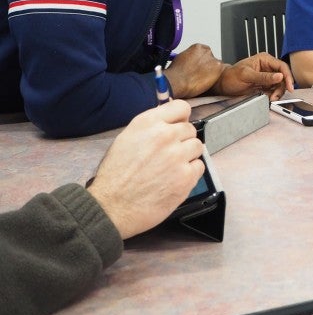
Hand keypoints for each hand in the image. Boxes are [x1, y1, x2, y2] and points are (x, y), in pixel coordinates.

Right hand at [87, 100, 204, 238]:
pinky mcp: (186, 176)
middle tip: (169, 155)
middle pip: (190, 129)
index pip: (181, 107)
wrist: (112, 206)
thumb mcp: (127, 138)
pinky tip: (175, 179)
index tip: (177, 126)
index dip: (181, 118)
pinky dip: (190, 173)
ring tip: (171, 168)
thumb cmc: (116, 174)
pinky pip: (199, 166)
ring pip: (197, 147)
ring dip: (188, 156)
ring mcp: (177, 156)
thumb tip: (171, 122)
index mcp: (148, 123)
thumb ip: (151, 127)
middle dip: (182, 141)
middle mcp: (165, 135)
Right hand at [164, 44, 226, 97]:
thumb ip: (189, 57)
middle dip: (207, 66)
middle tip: (201, 75)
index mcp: (197, 47)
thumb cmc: (176, 73)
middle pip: (211, 59)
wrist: (178, 81)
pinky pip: (219, 73)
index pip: (204, 53)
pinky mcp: (218, 67)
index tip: (199, 66)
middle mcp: (206, 51)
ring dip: (211, 73)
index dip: (202, 61)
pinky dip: (214, 78)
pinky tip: (206, 82)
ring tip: (201, 80)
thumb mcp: (181, 59)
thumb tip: (190, 61)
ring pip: (216, 67)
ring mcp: (213, 59)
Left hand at [210, 52, 294, 100]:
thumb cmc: (230, 76)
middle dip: (281, 88)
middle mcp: (267, 67)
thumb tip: (279, 76)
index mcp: (264, 59)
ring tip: (270, 99)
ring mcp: (267, 77)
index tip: (290, 87)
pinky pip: (274, 91)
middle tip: (275, 97)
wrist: (222, 85)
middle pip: (283, 77)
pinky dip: (273, 96)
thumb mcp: (247, 75)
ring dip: (277, 93)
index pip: (282, 66)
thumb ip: (263, 76)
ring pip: (280, 85)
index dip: (288, 77)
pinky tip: (267, 98)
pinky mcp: (265, 86)